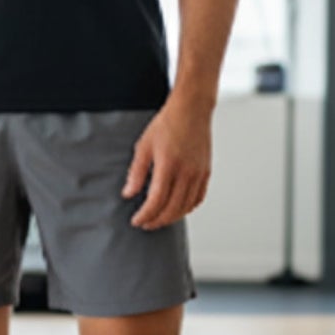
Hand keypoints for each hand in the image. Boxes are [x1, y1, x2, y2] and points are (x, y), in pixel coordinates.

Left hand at [122, 100, 211, 230]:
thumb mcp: (144, 146)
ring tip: (158, 219)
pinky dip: (187, 208)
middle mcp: (187, 172)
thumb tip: (128, 193)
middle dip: (157, 220)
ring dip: (171, 217)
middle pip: (172, 208)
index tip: (136, 221)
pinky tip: (177, 210)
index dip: (145, 215)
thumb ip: (136, 172)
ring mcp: (198, 173)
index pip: (157, 200)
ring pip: (186, 207)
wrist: (192, 110)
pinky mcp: (206, 172)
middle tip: (145, 224)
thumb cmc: (167, 124)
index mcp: (169, 165)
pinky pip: (198, 198)